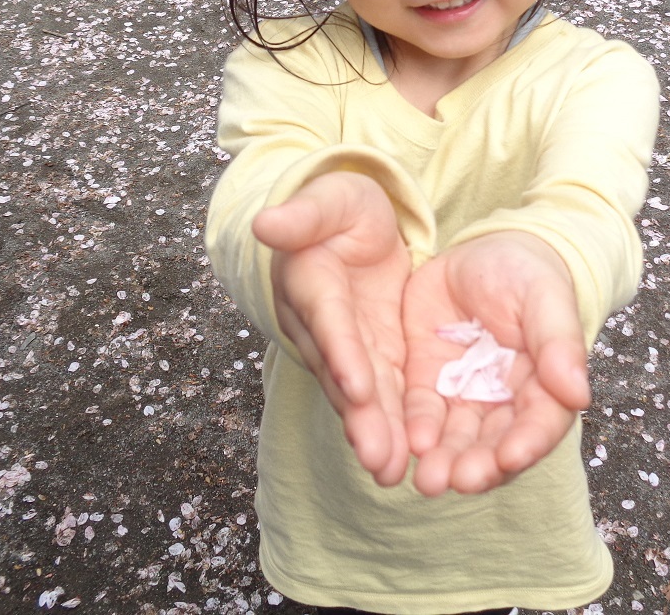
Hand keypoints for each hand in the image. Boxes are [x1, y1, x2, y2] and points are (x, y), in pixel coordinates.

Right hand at [252, 172, 410, 486]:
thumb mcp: (330, 198)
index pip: (327, 319)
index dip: (341, 351)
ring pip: (358, 395)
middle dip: (359, 416)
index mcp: (310, 281)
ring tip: (390, 472)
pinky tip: (405, 463)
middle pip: (340, 372)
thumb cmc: (340, 205)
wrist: (351, 225)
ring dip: (373, 434)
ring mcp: (345, 346)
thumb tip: (263, 222)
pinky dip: (390, 427)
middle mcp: (320, 325)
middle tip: (377, 457)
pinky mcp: (372, 358)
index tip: (357, 386)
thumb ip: (303, 213)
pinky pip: (380, 396)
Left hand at [402, 232, 590, 496]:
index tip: (509, 458)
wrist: (483, 251)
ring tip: (428, 479)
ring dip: (443, 460)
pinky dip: (414, 430)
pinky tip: (407, 443)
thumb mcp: (545, 296)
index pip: (539, 422)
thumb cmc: (527, 271)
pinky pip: (419, 411)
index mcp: (543, 383)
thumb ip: (559, 343)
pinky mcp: (426, 380)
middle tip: (458, 480)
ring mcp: (464, 393)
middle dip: (477, 465)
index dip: (526, 443)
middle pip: (493, 442)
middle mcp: (504, 400)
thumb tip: (579, 395)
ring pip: (455, 437)